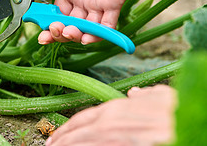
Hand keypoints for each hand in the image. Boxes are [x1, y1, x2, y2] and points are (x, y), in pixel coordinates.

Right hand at [34, 0, 146, 44]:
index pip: (54, 12)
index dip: (46, 22)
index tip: (39, 27)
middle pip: (67, 24)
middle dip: (58, 33)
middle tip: (54, 30)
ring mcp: (98, 2)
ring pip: (85, 28)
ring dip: (75, 36)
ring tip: (69, 32)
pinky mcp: (114, 2)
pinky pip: (106, 25)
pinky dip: (97, 35)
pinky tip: (86, 37)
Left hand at [46, 85, 176, 145]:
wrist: (184, 125)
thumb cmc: (174, 113)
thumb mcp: (159, 97)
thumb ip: (144, 96)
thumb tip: (136, 94)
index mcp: (115, 109)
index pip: (82, 117)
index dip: (68, 127)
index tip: (58, 134)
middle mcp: (107, 123)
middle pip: (76, 132)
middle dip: (61, 139)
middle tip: (50, 145)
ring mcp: (110, 139)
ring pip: (81, 144)